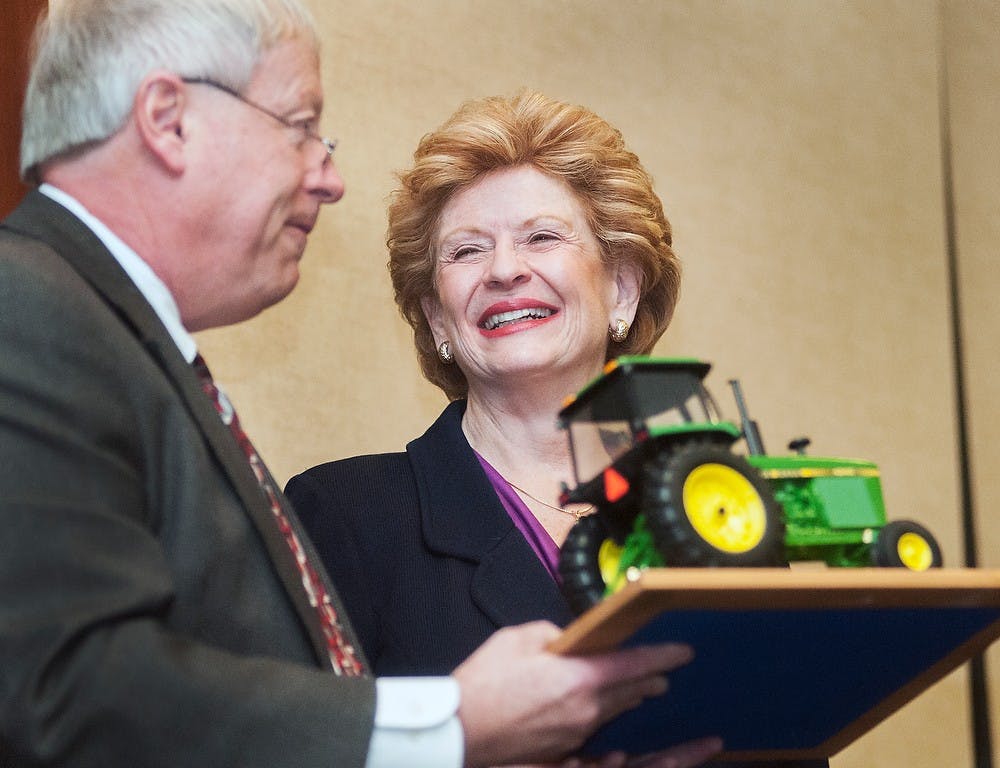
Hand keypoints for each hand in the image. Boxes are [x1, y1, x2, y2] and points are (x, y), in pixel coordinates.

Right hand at [454, 621, 711, 767]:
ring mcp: (576, 732)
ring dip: (630, 697)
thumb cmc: (485, 682)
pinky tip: (600, 708)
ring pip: (614, 711)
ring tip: (644, 689)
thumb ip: (552, 635)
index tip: (685, 652)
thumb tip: (568, 641)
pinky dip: (603, 712)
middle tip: (666, 673)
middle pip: (631, 691)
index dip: (663, 656)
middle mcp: (586, 708)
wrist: (461, 730)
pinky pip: (593, 725)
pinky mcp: (563, 747)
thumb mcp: (518, 639)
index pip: (633, 664)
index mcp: (579, 678)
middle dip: (651, 679)